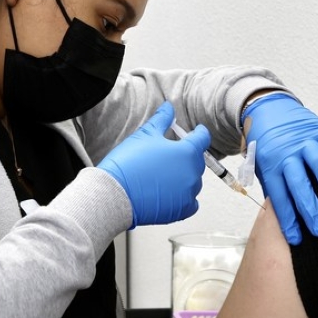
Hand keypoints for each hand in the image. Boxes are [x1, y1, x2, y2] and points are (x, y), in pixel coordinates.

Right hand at [99, 102, 210, 226]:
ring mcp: (189, 193)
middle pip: (197, 161)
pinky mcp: (182, 210)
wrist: (115, 194)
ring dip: (183, 177)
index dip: (199, 133)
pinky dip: (184, 198)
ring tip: (162, 176)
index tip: (197, 132)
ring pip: (193, 181)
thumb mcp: (145, 135)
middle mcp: (192, 173)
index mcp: (187, 152)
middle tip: (168, 156)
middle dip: (186, 156)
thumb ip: (162, 120)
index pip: (202, 138)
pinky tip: (170, 193)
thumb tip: (169, 107)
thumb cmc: (129, 163)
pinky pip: (191, 202)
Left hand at [243, 93, 317, 243]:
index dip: (287, 219)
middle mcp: (287, 152)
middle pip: (299, 183)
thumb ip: (274, 186)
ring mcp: (304, 139)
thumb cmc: (265, 144)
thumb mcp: (262, 166)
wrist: (266, 108)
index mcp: (270, 164)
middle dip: (310, 209)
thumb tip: (285, 215)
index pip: (279, 196)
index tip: (297, 238)